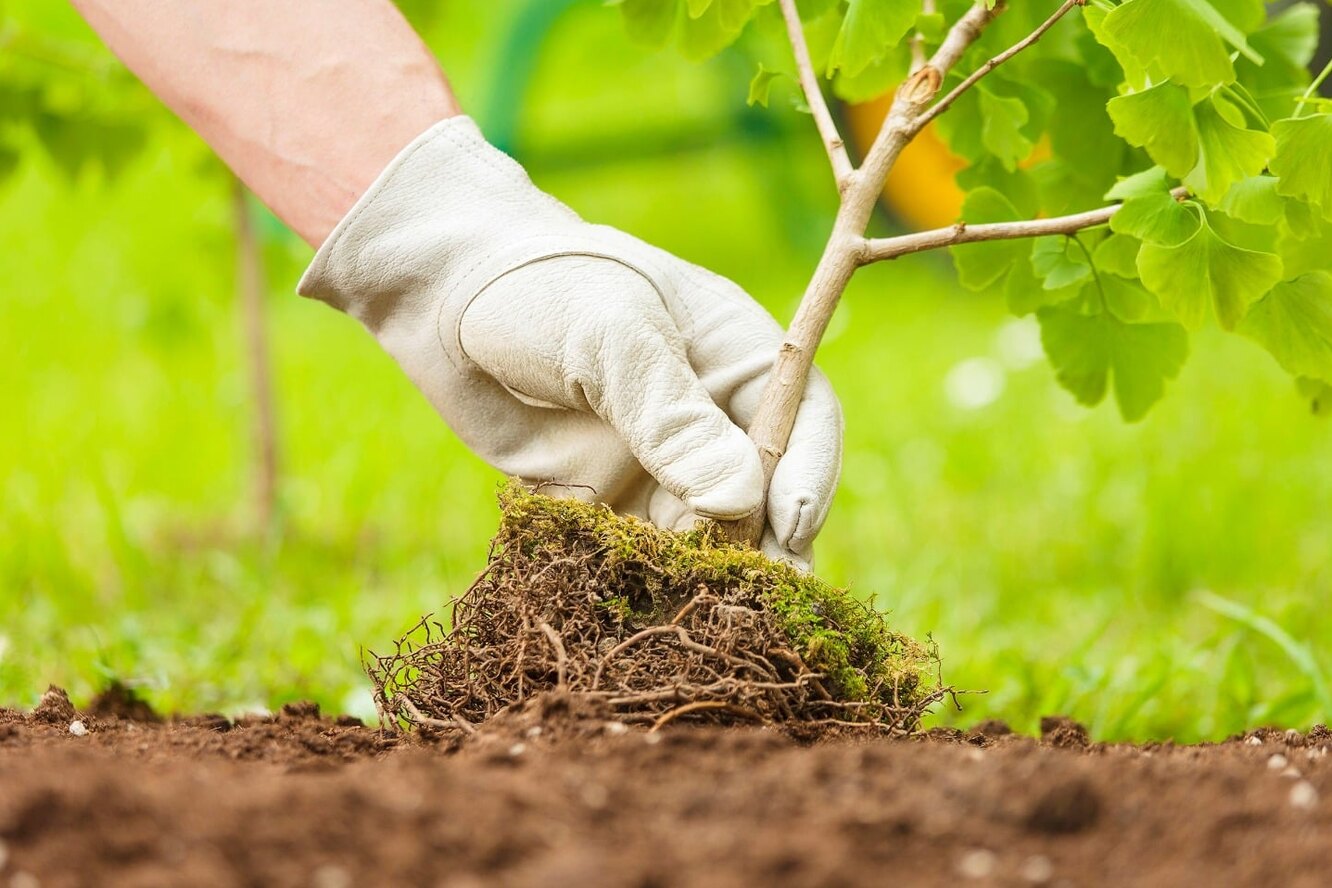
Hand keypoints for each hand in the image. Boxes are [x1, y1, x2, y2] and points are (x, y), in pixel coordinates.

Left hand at [298, 117, 841, 566]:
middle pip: (767, 493)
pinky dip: (651, 586)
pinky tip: (645, 613)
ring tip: (705, 614)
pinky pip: (645, 558)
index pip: (806, 420)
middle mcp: (712, 419)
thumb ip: (671, 416)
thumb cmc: (539, 290)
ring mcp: (662, 468)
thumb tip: (739, 503)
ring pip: (711, 537)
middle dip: (768, 545)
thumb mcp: (611, 336)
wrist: (443, 303)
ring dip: (712, 576)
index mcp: (739, 357)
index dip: (807, 474)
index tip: (789, 526)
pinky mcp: (609, 507)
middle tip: (762, 598)